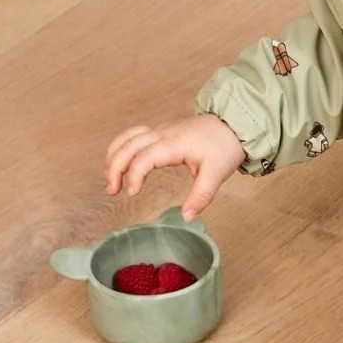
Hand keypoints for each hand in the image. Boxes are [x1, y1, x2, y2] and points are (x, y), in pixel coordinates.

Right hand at [104, 115, 245, 220]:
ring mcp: (160, 131)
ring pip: (127, 138)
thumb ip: (200, 197)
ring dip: (114, 156)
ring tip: (109, 179)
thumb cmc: (224, 146)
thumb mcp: (216, 175)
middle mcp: (163, 134)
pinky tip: (119, 162)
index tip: (133, 193)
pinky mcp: (161, 132)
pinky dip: (122, 148)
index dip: (135, 175)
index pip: (145, 157)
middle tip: (112, 191)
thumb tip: (187, 217)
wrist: (233, 124)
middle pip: (129, 145)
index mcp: (175, 144)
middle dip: (115, 167)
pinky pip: (133, 136)